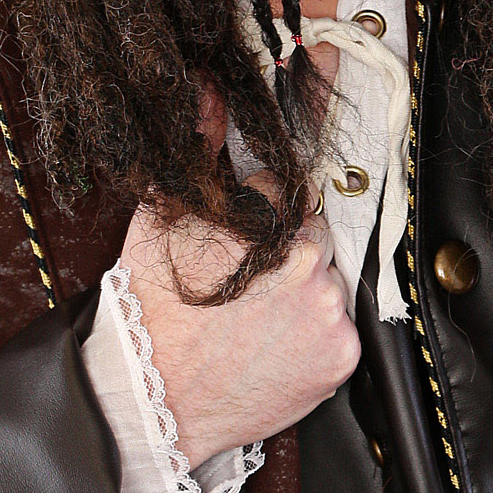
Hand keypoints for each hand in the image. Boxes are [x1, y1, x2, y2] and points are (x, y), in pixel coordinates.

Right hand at [120, 171, 359, 468]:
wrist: (153, 396)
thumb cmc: (151, 308)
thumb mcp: (162, 215)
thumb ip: (198, 148)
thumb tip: (215, 97)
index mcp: (270, 217)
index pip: (286, 189)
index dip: (263, 210)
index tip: (247, 234)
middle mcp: (310, 259)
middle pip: (315, 235)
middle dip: (289, 249)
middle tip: (251, 282)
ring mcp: (330, 310)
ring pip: (330, 282)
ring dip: (305, 292)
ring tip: (259, 318)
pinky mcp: (342, 355)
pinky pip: (339, 329)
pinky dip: (315, 335)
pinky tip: (274, 344)